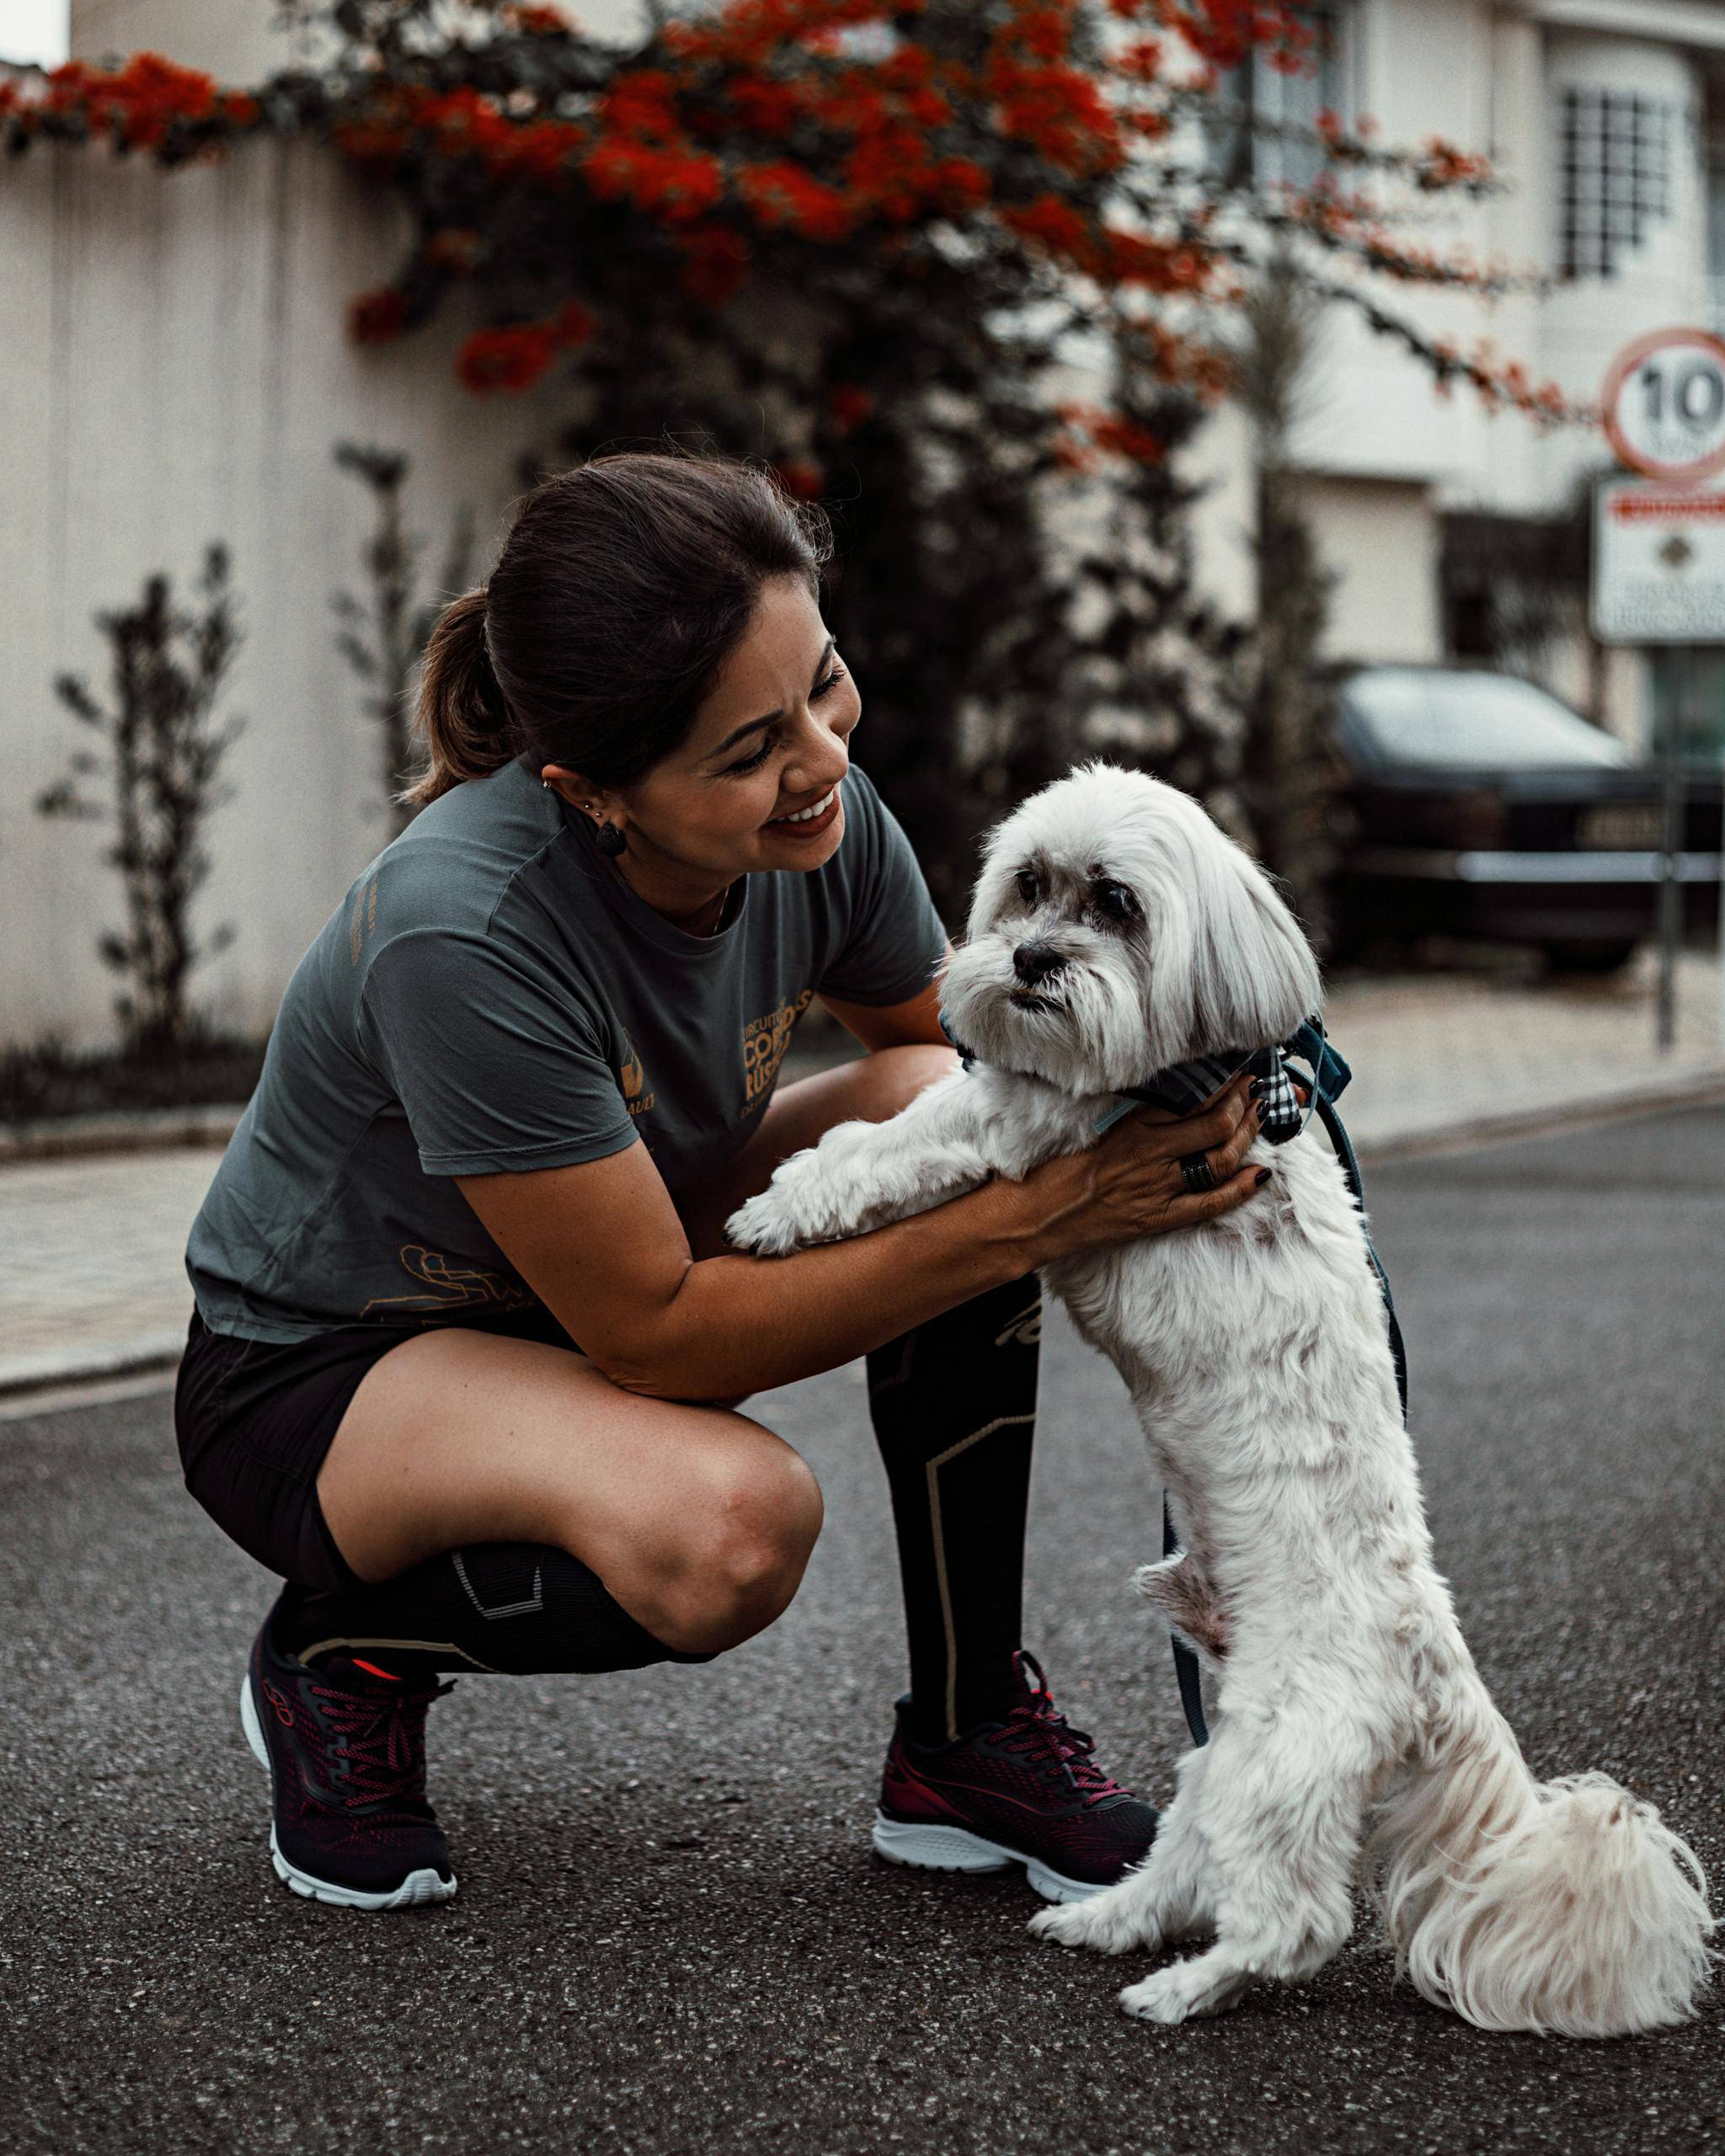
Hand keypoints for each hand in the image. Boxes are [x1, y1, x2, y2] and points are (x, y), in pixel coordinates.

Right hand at [1020, 1076, 1267, 1264]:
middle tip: (1259, 1087)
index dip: (1223, 1084)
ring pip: (1219, 1159)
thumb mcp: (1090, 1129)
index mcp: (1129, 1128)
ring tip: (1261, 1117)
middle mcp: (1148, 1155)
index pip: (1190, 1099)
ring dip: (1247, 1136)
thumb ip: (1130, 1114)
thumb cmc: (1051, 1172)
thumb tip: (1167, 1094)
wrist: (1030, 1218)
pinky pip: (1210, 1203)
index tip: (1239, 1070)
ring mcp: (1156, 1189)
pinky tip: (1261, 1173)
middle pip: (1214, 1124)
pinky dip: (1240, 1188)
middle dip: (1245, 1103)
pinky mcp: (1157, 1218)